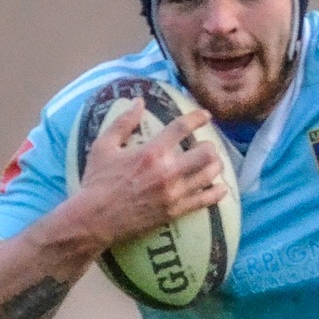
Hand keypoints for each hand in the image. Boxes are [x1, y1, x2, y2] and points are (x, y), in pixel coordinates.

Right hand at [71, 99, 227, 251]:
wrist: (96, 218)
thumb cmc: (97, 180)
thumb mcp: (104, 146)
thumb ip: (123, 122)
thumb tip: (139, 101)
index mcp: (151, 152)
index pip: (181, 128)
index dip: (197, 118)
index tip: (206, 115)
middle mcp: (167, 171)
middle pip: (206, 153)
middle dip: (210, 146)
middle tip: (207, 146)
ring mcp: (175, 193)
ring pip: (210, 175)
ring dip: (216, 166)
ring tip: (214, 163)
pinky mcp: (177, 211)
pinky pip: (206, 201)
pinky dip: (217, 192)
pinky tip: (221, 187)